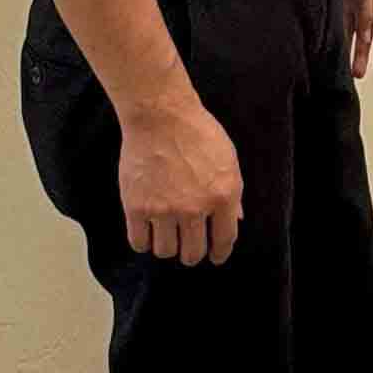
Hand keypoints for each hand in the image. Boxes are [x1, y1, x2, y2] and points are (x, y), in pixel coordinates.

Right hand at [118, 98, 242, 266]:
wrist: (160, 116)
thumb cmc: (197, 132)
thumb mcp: (228, 159)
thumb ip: (232, 194)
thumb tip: (236, 220)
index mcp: (223, 197)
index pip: (224, 240)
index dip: (220, 253)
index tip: (215, 256)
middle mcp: (195, 209)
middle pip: (192, 254)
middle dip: (192, 253)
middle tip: (188, 246)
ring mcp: (164, 210)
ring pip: (165, 252)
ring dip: (167, 247)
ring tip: (167, 235)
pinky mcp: (137, 208)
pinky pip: (139, 243)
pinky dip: (144, 242)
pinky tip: (147, 232)